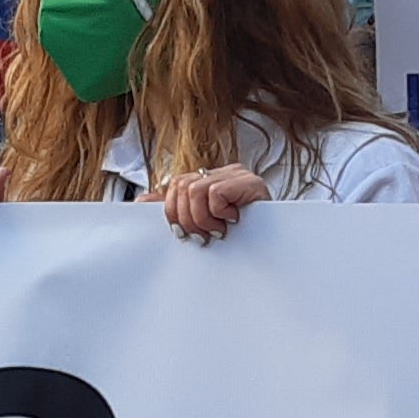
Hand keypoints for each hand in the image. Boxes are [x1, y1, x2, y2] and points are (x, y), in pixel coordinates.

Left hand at [156, 163, 273, 242]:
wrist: (277, 244)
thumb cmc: (241, 235)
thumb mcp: (201, 223)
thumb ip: (174, 209)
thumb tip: (141, 201)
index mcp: (209, 179)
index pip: (174, 185)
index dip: (171, 211)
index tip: (183, 234)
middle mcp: (222, 173)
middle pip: (180, 186)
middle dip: (186, 218)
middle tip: (202, 236)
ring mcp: (236, 175)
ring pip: (194, 190)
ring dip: (202, 218)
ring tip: (218, 230)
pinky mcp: (250, 183)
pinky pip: (215, 193)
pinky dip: (218, 212)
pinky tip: (232, 221)